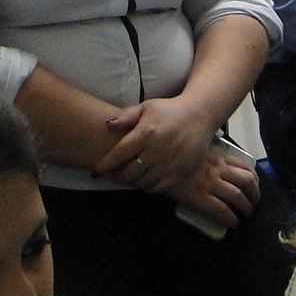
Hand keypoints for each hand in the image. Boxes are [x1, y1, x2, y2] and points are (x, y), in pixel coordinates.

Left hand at [94, 96, 217, 191]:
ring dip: (132, 182)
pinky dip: (147, 186)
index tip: (95, 172)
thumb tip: (106, 125)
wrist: (200, 116)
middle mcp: (158, 150)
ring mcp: (170, 163)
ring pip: (142, 182)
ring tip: (129, 176)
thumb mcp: (146, 107)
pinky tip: (145, 179)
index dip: (105, 165)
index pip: (119, 154)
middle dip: (117, 176)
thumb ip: (125, 117)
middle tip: (114, 173)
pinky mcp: (180, 173)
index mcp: (146, 132)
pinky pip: (157, 188)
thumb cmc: (169, 111)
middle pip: (129, 173)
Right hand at [164, 149, 260, 229]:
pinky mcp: (199, 197)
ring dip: (246, 207)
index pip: (244, 165)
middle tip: (253, 203)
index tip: (253, 185)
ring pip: (238, 196)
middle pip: (247, 181)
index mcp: (216, 157)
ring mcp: (209, 183)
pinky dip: (231, 218)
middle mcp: (216, 169)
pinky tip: (232, 223)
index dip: (254, 178)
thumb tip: (211, 160)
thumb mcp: (191, 150)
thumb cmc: (170, 156)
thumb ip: (204, 154)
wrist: (152, 163)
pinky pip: (222, 210)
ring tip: (246, 214)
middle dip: (255, 194)